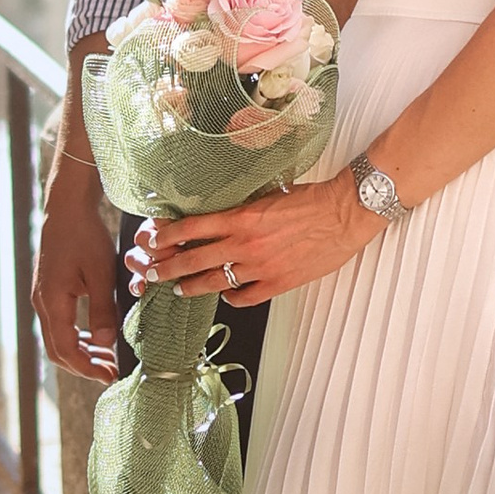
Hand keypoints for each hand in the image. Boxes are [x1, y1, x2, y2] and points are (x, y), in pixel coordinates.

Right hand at [32, 156, 118, 378]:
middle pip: (57, 350)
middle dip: (84, 365)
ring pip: (57, 339)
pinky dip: (77, 337)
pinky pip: (59, 324)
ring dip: (81, 352)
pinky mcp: (48, 291)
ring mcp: (43, 298)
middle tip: (111, 371)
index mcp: (53, 302)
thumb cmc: (85, 237)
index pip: (66, 350)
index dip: (87, 368)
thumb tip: (107, 344)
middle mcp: (42, 304)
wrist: (66, 210)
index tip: (110, 376)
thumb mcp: (101, 273)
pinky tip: (97, 336)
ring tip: (108, 357)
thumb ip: (102, 310)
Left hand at [134, 180, 384, 310]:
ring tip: (179, 289)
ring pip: (213, 282)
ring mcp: (260, 267)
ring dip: (192, 286)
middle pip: (193, 259)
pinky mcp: (277, 283)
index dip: (167, 236)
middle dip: (166, 268)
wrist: (344, 214)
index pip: (191, 227)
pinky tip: (227, 294)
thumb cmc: (311, 199)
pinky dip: (232, 297)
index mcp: (241, 217)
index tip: (151, 240)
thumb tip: (221, 215)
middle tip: (150, 273)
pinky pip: (245, 297)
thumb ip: (242, 209)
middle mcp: (244, 244)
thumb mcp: (268, 195)